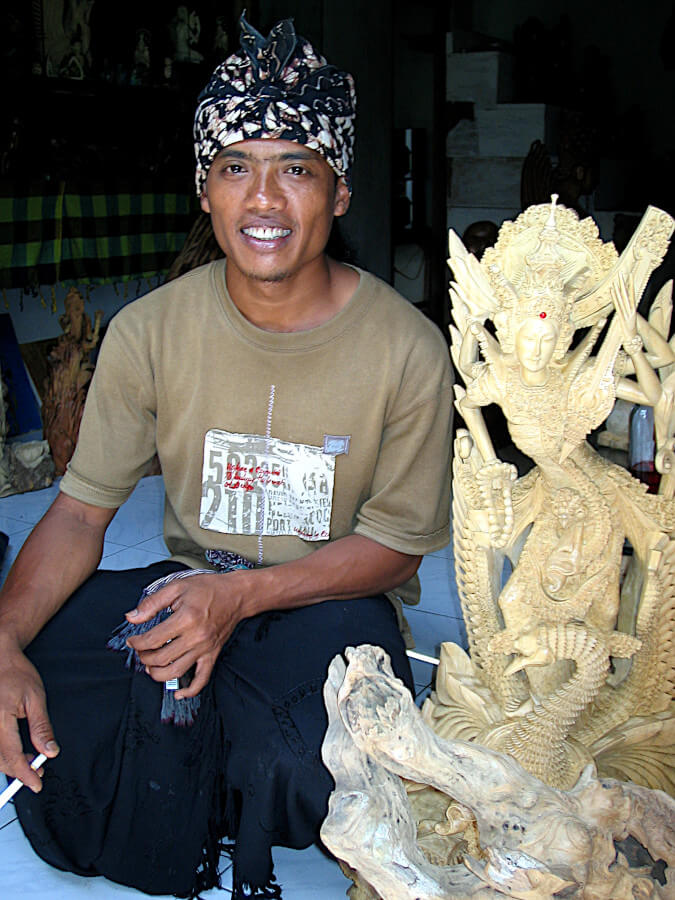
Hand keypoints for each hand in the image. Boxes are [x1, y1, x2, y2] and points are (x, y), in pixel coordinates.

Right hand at [0, 639, 58, 791]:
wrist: (0, 658)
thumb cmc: (16, 673)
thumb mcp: (36, 698)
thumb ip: (41, 727)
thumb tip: (49, 751)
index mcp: (0, 719)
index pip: (12, 756)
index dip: (24, 774)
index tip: (36, 784)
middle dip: (18, 771)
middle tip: (36, 771)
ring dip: (9, 764)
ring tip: (28, 761)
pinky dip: (1, 754)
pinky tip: (14, 752)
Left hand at [124, 571, 247, 699]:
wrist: (236, 594)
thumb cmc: (210, 589)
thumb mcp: (177, 587)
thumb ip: (152, 602)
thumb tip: (133, 616)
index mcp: (186, 619)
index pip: (153, 639)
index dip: (137, 642)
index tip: (133, 641)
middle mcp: (196, 637)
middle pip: (161, 658)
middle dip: (144, 657)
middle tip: (140, 651)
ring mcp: (205, 649)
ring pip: (176, 672)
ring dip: (157, 674)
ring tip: (150, 666)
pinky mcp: (212, 655)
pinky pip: (202, 679)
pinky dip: (190, 691)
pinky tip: (179, 693)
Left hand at [612, 273, 638, 348]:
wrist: (632, 341)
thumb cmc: (629, 332)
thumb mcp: (627, 320)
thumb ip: (625, 313)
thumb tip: (621, 307)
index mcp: (632, 309)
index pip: (632, 294)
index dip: (630, 285)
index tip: (629, 275)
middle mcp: (630, 309)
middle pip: (627, 294)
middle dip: (624, 283)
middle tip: (622, 273)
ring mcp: (626, 313)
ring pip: (622, 298)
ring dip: (619, 288)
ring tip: (616, 279)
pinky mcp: (621, 317)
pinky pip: (617, 305)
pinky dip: (615, 298)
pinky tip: (612, 290)